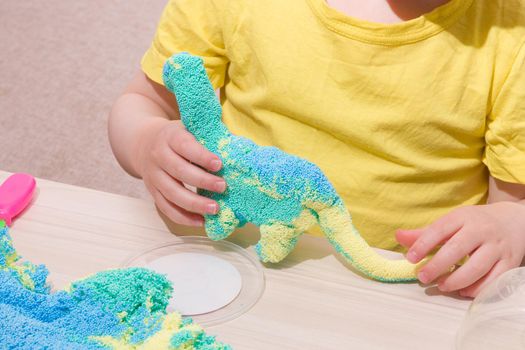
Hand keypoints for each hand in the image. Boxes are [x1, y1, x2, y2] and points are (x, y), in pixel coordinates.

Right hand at [137, 120, 225, 225]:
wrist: (144, 143)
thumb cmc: (178, 137)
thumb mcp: (189, 129)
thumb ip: (207, 139)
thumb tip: (236, 150)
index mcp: (170, 137)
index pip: (185, 146)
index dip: (202, 156)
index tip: (219, 164)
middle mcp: (158, 156)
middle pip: (179, 171)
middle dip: (202, 181)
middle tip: (223, 187)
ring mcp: (153, 175)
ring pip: (172, 193)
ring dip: (194, 204)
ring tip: (215, 209)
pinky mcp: (152, 192)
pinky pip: (166, 208)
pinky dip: (183, 217)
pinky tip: (201, 221)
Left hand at [396, 202, 524, 296]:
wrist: (514, 221)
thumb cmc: (474, 223)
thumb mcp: (451, 222)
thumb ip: (425, 233)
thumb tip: (398, 236)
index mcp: (463, 217)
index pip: (440, 230)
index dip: (423, 244)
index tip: (410, 258)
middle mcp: (481, 230)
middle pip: (457, 249)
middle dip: (437, 265)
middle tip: (422, 277)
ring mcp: (497, 247)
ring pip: (477, 267)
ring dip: (456, 280)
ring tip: (441, 286)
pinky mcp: (510, 262)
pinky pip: (494, 280)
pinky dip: (477, 288)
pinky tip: (462, 291)